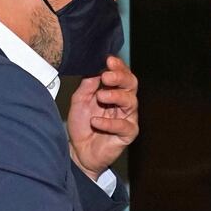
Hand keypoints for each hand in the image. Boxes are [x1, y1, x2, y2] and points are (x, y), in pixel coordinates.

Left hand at [67, 56, 138, 178]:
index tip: (108, 60)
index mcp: (114, 91)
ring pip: (131, 102)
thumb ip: (88, 85)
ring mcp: (127, 118)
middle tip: (106, 76)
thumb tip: (96, 69)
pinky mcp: (127, 134)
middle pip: (131, 84)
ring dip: (116, 96)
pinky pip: (124, 126)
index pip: (122, 74)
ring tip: (100, 96)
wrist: (79, 151)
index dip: (118, 66)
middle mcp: (123, 103)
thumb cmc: (82, 125)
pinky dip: (109, 123)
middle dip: (120, 77)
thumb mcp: (80, 100)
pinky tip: (96, 121)